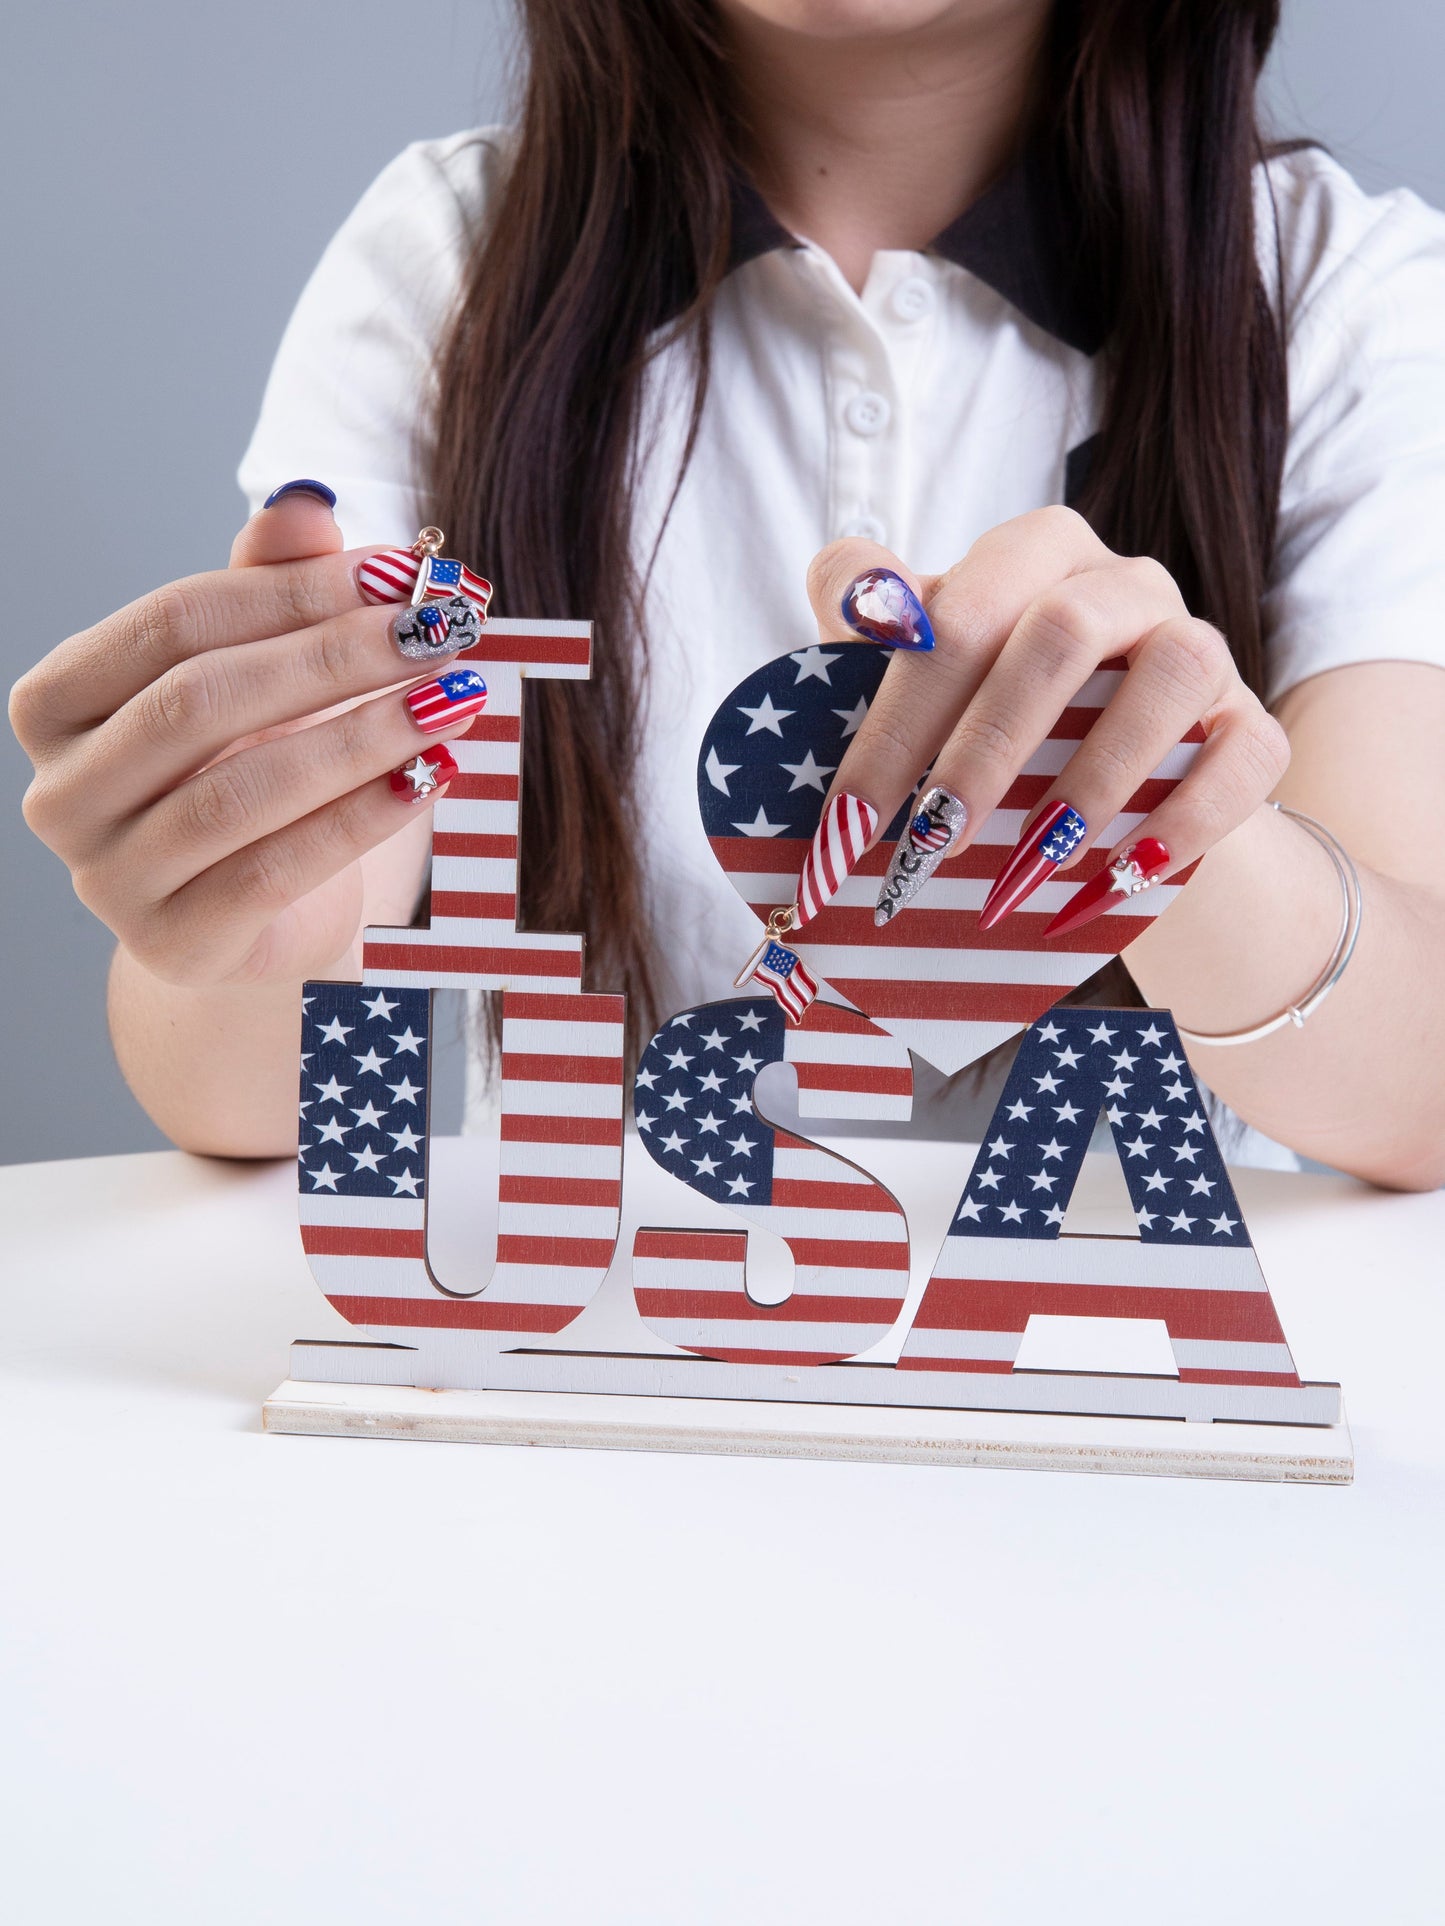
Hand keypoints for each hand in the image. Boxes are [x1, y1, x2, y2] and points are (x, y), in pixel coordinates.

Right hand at [9, 492, 478, 987]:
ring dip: (362, 734)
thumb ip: (271, 591)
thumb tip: (306, 503)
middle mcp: (62, 794)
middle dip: (334, 657)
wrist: (261, 923)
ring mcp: (109, 880)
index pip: (173, 624)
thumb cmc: (253, 777)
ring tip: (454, 695)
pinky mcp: (176, 946)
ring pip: (239, 790)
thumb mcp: (262, 679)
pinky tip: (434, 772)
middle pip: (200, 701)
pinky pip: (278, 869)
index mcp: (59, 704)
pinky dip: (363, 816)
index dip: (291, 590)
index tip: (401, 571)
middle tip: (440, 629)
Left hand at [798, 507, 1289, 932]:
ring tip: (1027, 867)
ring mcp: (1202, 646)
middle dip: (984, 750)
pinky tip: (1118, 876)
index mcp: (1034, 554)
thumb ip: (883, 629)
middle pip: (1061, 632)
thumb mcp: (931, 673)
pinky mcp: (1254, 723)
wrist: (1121, 794)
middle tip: (930, 847)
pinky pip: (1243, 756)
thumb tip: (852, 597)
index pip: (962, 610)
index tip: (850, 821)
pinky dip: (1184, 821)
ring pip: (1171, 674)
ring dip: (1092, 780)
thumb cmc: (1000, 723)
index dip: (898, 717)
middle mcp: (1125, 582)